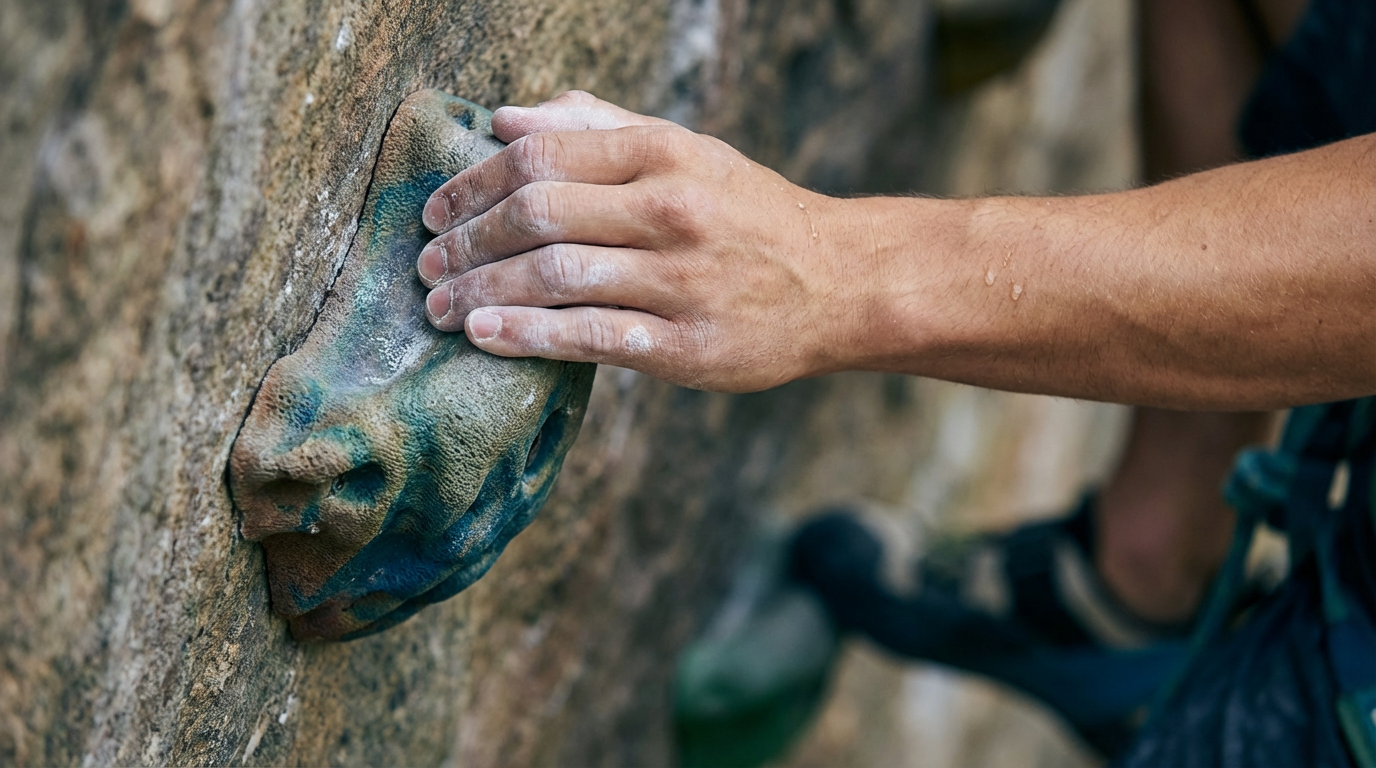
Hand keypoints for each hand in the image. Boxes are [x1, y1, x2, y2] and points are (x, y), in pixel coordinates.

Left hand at [415, 91, 871, 391]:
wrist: (841, 281)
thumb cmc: (749, 213)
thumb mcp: (685, 151)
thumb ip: (594, 128)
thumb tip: (505, 119)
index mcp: (663, 153)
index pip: (540, 157)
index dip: (472, 184)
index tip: (433, 209)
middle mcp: (671, 210)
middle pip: (537, 216)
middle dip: (465, 242)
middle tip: (424, 265)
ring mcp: (682, 281)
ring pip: (556, 277)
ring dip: (482, 293)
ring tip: (440, 307)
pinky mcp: (690, 346)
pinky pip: (593, 338)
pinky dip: (530, 337)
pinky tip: (485, 338)